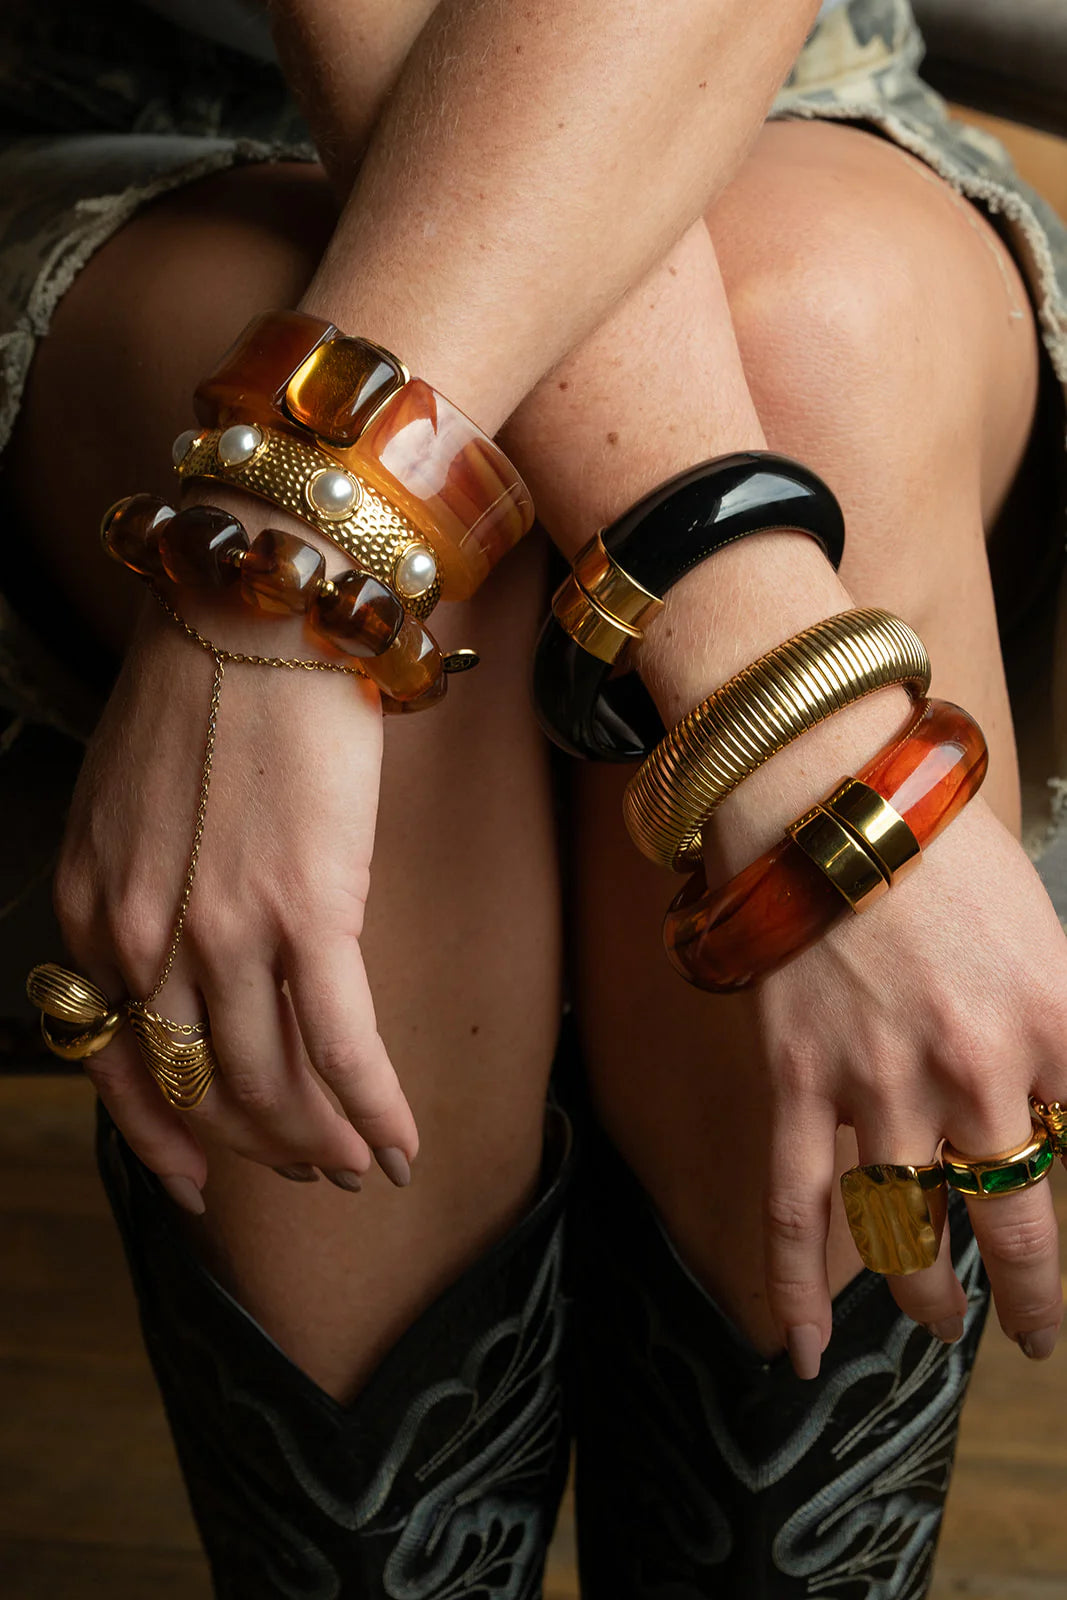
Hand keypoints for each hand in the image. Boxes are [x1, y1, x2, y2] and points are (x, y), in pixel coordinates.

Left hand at [53, 580, 418, 1209]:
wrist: (258, 597)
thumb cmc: (205, 678)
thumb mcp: (130, 794)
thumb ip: (143, 883)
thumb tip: (195, 945)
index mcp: (89, 906)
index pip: (117, 1060)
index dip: (161, 1135)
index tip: (194, 1178)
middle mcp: (142, 935)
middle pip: (198, 1088)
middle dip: (255, 1150)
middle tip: (306, 1171)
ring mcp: (222, 930)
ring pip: (270, 1085)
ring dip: (320, 1143)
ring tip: (360, 1164)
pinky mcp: (310, 910)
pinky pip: (341, 1046)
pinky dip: (374, 1109)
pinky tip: (400, 1143)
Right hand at [756, 795, 1066, 1368]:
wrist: (826, 792)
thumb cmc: (943, 848)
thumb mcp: (1047, 932)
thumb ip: (1066, 1025)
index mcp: (1056, 1020)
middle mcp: (977, 1069)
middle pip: (1017, 1220)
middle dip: (1036, 1294)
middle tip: (1040, 1333)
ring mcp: (880, 1083)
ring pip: (908, 1232)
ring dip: (932, 1301)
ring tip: (950, 1330)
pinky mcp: (801, 1083)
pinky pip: (794, 1206)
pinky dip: (792, 1288)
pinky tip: (795, 1352)